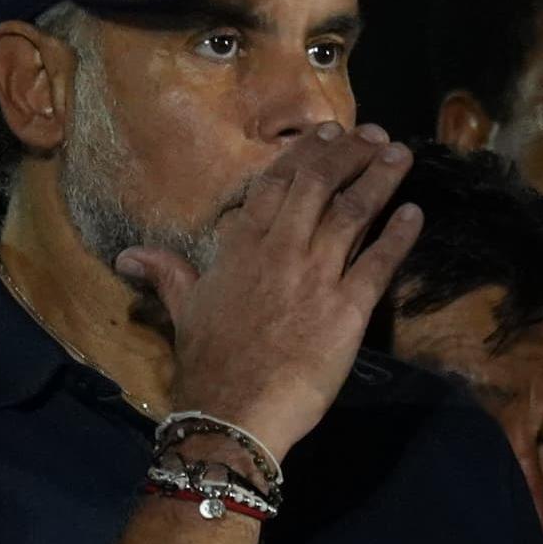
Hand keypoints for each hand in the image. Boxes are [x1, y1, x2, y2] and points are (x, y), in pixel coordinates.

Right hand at [115, 123, 423, 456]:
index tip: (327, 132)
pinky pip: (379, 263)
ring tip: (400, 154)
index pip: (275, 184)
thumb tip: (127, 255)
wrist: (234, 411)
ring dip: (379, 179)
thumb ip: (167, 273)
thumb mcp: (184, 309)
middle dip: (347, 154)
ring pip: (352, 213)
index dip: (304, 154)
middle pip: (317, 186)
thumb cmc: (209, 362)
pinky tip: (415, 212)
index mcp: (242, 247)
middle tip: (374, 134)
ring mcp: (316, 276)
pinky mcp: (349, 309)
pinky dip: (398, 235)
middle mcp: (280, 250)